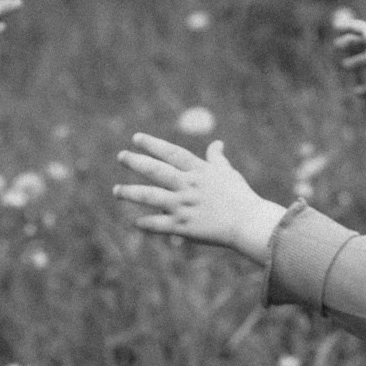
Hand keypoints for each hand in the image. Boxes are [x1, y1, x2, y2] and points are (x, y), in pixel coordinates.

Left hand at [113, 135, 284, 259]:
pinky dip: (147, 224)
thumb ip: (217, 159)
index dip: (152, 144)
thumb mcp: (228, 173)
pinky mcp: (184, 227)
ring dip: (131, 193)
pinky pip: (159, 225)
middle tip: (121, 156)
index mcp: (198, 171)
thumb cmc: (240, 197)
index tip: (136, 138)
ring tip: (116, 191)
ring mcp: (184, 206)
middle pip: (156, 171)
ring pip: (151, 197)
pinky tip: (136, 222)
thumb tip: (217, 144)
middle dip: (136, 162)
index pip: (171, 153)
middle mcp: (188, 186)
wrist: (248, 223)